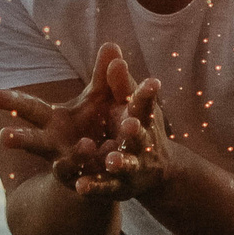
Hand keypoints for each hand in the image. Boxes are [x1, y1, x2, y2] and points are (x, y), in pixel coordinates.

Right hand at [0, 43, 159, 200]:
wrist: (118, 164)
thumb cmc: (101, 124)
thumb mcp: (104, 98)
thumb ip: (105, 77)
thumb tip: (112, 45)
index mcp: (54, 120)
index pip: (28, 108)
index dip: (10, 102)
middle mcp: (55, 144)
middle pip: (33, 141)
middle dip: (19, 139)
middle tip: (3, 137)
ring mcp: (70, 166)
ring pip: (63, 165)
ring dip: (66, 159)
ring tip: (81, 147)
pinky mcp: (88, 183)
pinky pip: (86, 183)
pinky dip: (86, 180)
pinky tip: (88, 178)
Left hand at [92, 71, 171, 200]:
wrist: (152, 171)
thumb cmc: (136, 126)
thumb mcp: (128, 103)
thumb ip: (118, 82)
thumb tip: (110, 47)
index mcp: (143, 120)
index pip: (146, 104)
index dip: (148, 94)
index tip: (153, 82)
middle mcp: (141, 144)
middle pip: (139, 136)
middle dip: (136, 131)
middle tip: (131, 124)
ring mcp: (130, 167)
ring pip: (125, 165)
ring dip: (119, 162)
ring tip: (111, 160)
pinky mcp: (116, 186)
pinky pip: (103, 187)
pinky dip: (93, 187)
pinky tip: (80, 187)